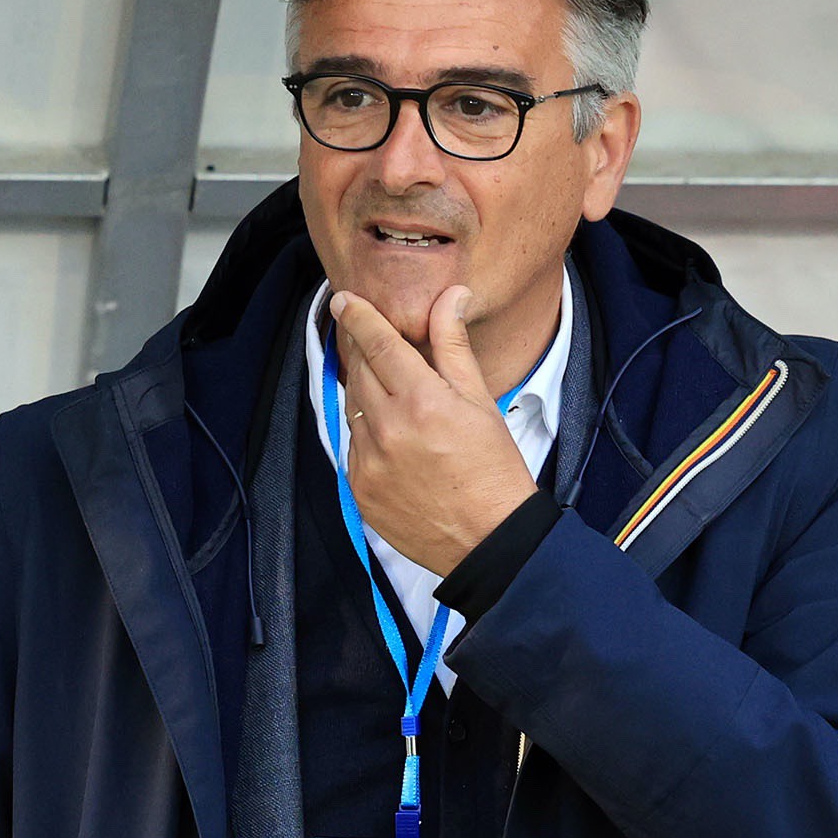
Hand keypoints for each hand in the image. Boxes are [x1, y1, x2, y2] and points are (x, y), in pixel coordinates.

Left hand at [326, 285, 536, 575]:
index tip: (345, 300)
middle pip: (359, 371)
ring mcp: (368, 462)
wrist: (488, 540)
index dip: (358, 316)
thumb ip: (454, 346)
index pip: (377, 343)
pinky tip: (392, 438)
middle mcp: (387, 429)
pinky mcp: (359, 489)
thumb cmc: (492, 470)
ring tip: (393, 398)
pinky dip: (366, 433)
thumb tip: (451, 297)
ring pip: (353, 408)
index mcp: (421, 401)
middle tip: (370, 341)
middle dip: (363, 351)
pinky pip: (352, 446)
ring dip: (366, 394)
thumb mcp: (479, 401)